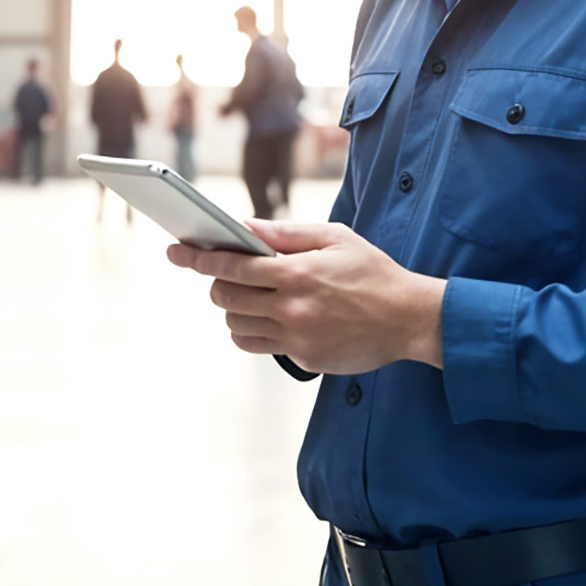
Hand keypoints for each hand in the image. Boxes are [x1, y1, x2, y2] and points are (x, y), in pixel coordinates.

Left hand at [165, 221, 444, 374]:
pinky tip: (264, 319)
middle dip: (216, 284)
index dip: (198, 259)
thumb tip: (245, 227)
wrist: (409, 318)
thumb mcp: (335, 238)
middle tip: (224, 276)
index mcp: (297, 272)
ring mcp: (296, 337)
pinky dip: (250, 332)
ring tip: (250, 298)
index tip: (176, 252)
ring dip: (233, 311)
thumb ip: (286, 234)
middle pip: (226, 299)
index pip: (232, 265)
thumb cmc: (372, 272)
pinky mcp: (303, 358)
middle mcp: (292, 307)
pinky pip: (259, 346)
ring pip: (237, 327)